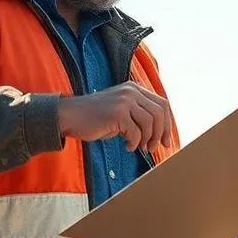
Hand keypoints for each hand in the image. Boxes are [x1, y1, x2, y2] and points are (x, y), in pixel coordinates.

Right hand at [57, 82, 173, 150]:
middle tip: (153, 148)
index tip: (166, 141)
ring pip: (150, 123)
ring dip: (147, 140)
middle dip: (160, 134)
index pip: (162, 104)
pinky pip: (135, 132)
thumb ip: (139, 115)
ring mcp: (124, 100)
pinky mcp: (117, 113)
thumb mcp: (121, 110)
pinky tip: (127, 146)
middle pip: (160, 113)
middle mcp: (132, 91)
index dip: (168, 124)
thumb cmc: (95, 118)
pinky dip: (134, 143)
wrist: (70, 116)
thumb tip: (160, 134)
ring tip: (139, 147)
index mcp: (135, 89)